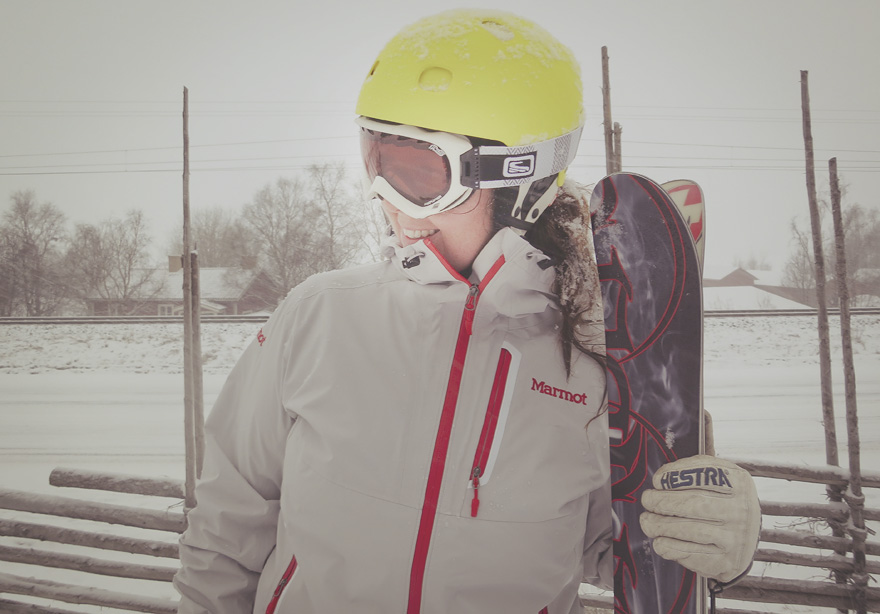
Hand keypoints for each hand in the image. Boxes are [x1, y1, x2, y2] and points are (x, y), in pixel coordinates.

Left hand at [640, 455, 760, 582]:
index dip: (674, 476)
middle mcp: (740, 510)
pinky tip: (660, 541)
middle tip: (647, 500)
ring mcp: (735, 538)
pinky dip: (668, 547)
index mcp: (739, 483)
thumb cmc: (724, 503)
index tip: (658, 480)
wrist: (746, 540)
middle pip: (692, 503)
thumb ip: (696, 469)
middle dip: (661, 501)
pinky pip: (689, 554)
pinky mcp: (725, 562)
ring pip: (688, 530)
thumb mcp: (721, 478)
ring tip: (647, 521)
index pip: (704, 474)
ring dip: (658, 525)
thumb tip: (666, 468)